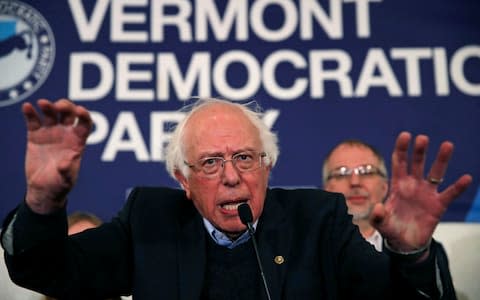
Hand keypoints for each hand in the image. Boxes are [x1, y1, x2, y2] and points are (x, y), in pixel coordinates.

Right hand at [23, 99, 91, 213]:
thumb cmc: (61, 184)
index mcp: (78, 142)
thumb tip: (68, 160)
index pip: (85, 124)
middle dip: (66, 106)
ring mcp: (50, 133)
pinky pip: (33, 121)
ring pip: (51, 114)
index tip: (80, 110)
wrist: (43, 189)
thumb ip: (68, 170)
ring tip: (42, 103)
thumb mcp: (67, 179)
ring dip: (48, 106)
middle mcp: (66, 134)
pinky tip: (27, 107)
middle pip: (69, 114)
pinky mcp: (35, 135)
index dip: (84, 115)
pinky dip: (30, 113)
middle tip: (59, 107)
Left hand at [370, 132, 471, 251]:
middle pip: (417, 164)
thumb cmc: (391, 229)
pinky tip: (466, 178)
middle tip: (422, 139)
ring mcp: (426, 194)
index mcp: (397, 185)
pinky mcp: (438, 205)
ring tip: (447, 145)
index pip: (399, 163)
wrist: (405, 244)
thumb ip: (377, 216)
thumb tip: (378, 208)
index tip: (405, 135)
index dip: (401, 149)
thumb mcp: (380, 224)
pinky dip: (458, 187)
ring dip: (441, 160)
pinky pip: (450, 194)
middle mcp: (413, 185)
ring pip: (436, 173)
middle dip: (419, 151)